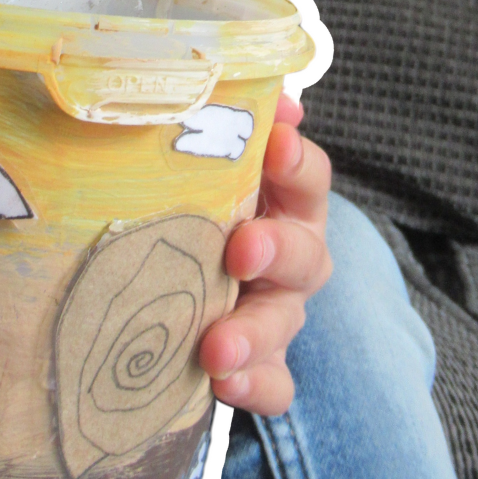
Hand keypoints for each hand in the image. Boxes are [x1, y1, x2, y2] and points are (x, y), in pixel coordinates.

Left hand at [196, 92, 332, 416]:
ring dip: (254, 332)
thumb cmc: (186, 213)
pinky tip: (224, 386)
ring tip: (216, 347)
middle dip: (278, 249)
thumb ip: (205, 130)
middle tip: (242, 247)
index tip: (276, 142)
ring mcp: (277, 315)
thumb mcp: (193, 170)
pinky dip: (256, 388)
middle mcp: (290, 257)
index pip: (306, 176)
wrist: (172, 294)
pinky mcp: (261, 367)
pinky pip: (274, 386)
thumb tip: (233, 90)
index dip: (296, 161)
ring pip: (283, 322)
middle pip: (305, 252)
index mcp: (281, 203)